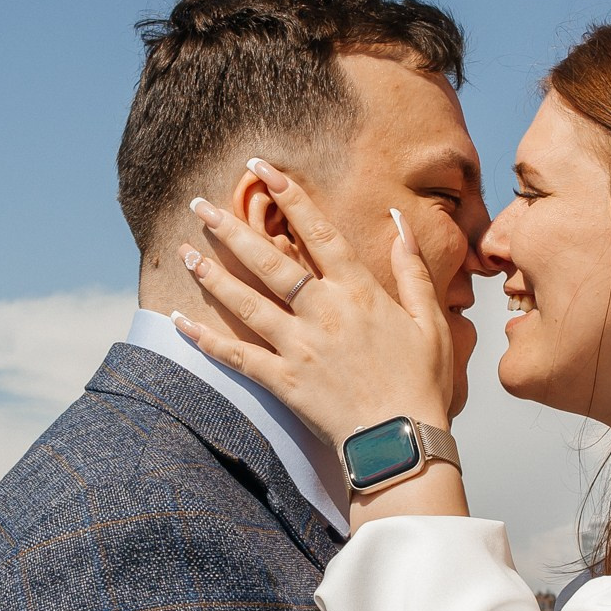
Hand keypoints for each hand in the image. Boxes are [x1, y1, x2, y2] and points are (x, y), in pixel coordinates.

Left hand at [173, 157, 452, 447]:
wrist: (402, 442)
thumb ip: (412, 268)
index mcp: (360, 292)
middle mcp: (324, 312)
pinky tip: (180, 321)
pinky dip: (205, 340)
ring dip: (212, 275)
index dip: (289, 196)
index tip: (262, 168)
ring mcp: (299, 346)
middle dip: (231, 228)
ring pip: (246, 302)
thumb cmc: (422, 383)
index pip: (319, 232)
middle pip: (270, 260)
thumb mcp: (430, 320)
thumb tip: (399, 221)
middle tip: (199, 203)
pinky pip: (237, 355)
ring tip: (184, 251)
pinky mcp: (283, 380)